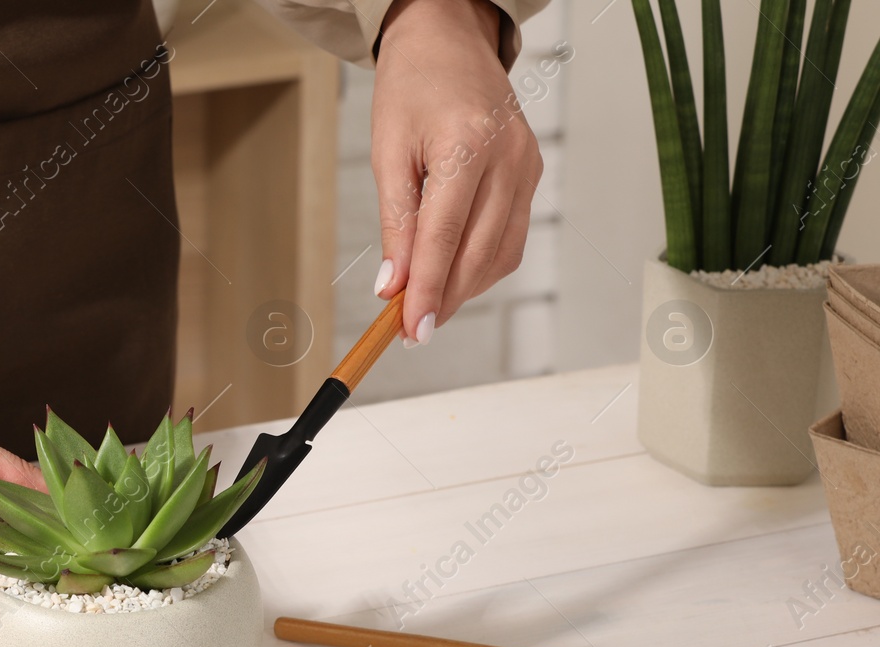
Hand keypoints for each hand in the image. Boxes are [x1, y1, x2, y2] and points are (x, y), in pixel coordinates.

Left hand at [370, 0, 542, 345]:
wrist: (448, 41)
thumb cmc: (411, 87)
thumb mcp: (388, 152)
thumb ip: (395, 222)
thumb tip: (393, 286)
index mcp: (466, 145)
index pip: (444, 237)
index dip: (427, 290)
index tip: (409, 331)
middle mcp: (507, 157)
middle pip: (478, 252)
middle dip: (445, 299)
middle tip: (411, 331)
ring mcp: (526, 166)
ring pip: (501, 253)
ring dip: (464, 289)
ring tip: (426, 308)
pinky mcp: (532, 172)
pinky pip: (510, 236)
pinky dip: (481, 264)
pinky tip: (452, 275)